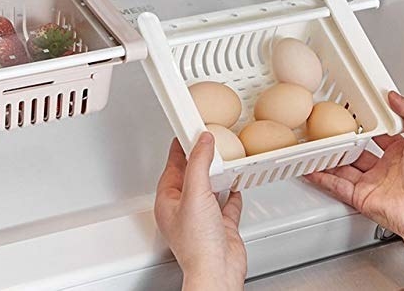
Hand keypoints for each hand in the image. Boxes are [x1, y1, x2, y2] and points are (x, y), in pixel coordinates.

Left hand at [155, 133, 246, 290]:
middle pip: (191, 175)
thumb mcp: (195, 192)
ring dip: (216, 174)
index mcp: (168, 201)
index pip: (172, 166)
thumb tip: (202, 141)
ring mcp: (203, 218)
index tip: (186, 132)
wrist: (218, 271)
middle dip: (199, 158)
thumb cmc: (197, 243)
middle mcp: (184, 209)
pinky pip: (226, 204)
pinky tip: (235, 185)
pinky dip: (230, 193)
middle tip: (207, 141)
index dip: (179, 148)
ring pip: (209, 188)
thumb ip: (199, 163)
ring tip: (223, 158)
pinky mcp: (221, 226)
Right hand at [307, 91, 403, 288]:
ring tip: (315, 147)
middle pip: (356, 152)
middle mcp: (385, 170)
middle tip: (327, 130)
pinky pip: (336, 186)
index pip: (377, 136)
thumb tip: (395, 97)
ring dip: (329, 159)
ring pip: (342, 168)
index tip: (352, 116)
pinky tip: (312, 169)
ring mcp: (371, 184)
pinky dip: (322, 178)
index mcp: (401, 155)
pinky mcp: (360, 198)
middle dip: (342, 143)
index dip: (365, 127)